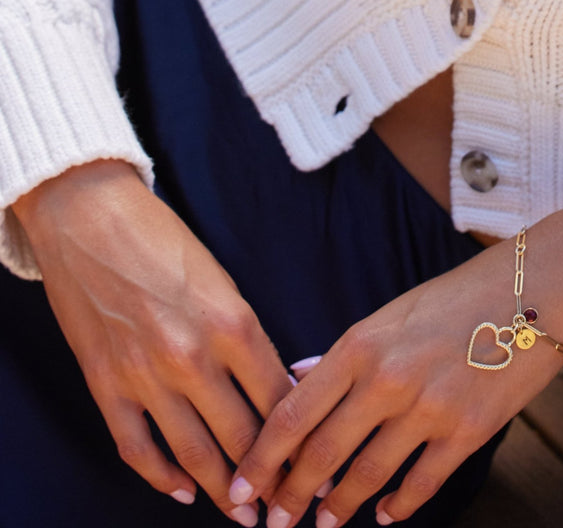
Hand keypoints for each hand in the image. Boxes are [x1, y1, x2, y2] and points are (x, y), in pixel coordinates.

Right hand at [13, 160, 290, 525]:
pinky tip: (180, 490)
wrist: (92, 220)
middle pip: (243, 438)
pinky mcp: (105, 384)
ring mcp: (145, 375)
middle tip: (287, 503)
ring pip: (193, 455)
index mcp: (233, 325)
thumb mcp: (224, 284)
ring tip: (244, 516)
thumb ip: (246, 339)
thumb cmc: (167, 244)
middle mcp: (193, 357)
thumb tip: (272, 388)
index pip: (279, 402)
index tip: (316, 464)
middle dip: (270, 478)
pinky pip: (136, 448)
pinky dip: (160, 478)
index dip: (301, 441)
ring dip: (222, 493)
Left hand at [229, 235, 562, 527]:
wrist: (532, 292)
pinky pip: (422, 483)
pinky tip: (385, 515)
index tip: (244, 486)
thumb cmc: (455, 297)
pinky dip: (398, 505)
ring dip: (340, 506)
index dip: (263, 457)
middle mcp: (387, 380)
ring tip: (324, 525)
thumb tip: (302, 376)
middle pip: (323, 452)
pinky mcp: (468, 432)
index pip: (295, 412)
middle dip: (292, 495)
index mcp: (360, 345)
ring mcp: (428, 409)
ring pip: (368, 475)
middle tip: (275, 521)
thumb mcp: (391, 314)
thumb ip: (345, 353)